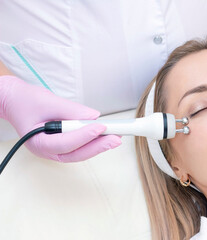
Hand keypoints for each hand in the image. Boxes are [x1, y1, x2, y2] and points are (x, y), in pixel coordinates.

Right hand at [0, 75, 121, 161]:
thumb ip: (71, 110)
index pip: (64, 143)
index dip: (84, 136)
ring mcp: (54, 149)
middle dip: (98, 146)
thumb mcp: (48, 101)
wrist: (14, 101)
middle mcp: (47, 150)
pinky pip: (79, 146)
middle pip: (76, 153)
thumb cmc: (25, 101)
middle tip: (116, 139)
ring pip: (79, 152)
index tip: (101, 127)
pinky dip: (92, 142)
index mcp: (37, 142)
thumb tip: (93, 116)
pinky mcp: (62, 144)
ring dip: (98, 146)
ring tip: (115, 138)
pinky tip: (105, 136)